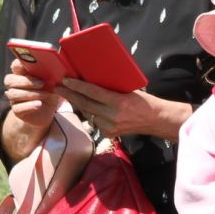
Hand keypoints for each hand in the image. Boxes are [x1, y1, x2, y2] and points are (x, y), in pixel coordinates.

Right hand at [3, 57, 63, 128]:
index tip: (28, 65)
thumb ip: (48, 74)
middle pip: (10, 80)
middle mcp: (15, 86)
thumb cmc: (48, 92)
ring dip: (30, 93)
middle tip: (42, 83)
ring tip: (45, 94)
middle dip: (26, 81)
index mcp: (22, 74)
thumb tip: (54, 67)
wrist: (48, 111)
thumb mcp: (51, 82)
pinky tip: (39, 104)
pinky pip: (18, 108)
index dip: (19, 65)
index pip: (15, 66)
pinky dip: (29, 106)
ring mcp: (14, 99)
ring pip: (13, 94)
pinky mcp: (17, 111)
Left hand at [58, 77, 188, 139]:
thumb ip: (110, 89)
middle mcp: (112, 116)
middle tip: (58, 87)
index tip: (66, 80)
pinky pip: (94, 121)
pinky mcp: (109, 133)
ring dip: (77, 103)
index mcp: (118, 102)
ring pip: (87, 113)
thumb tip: (92, 80)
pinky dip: (89, 113)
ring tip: (67, 94)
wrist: (156, 120)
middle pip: (85, 104)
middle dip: (70, 95)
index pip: (92, 92)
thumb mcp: (128, 90)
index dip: (77, 86)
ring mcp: (109, 127)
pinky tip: (84, 106)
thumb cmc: (145, 101)